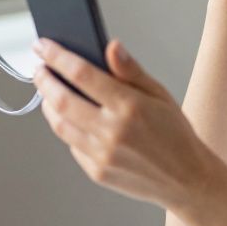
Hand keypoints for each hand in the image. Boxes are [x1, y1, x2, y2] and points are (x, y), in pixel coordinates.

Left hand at [30, 37, 226, 210]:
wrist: (187, 179)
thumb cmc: (175, 133)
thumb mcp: (159, 94)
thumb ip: (131, 71)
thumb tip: (111, 46)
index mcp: (129, 106)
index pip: (82, 74)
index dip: (57, 56)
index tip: (42, 45)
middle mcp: (112, 131)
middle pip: (62, 99)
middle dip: (44, 80)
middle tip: (39, 68)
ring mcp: (102, 154)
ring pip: (60, 124)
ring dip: (48, 104)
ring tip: (48, 91)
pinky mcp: (98, 172)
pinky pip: (72, 145)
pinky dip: (66, 128)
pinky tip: (68, 117)